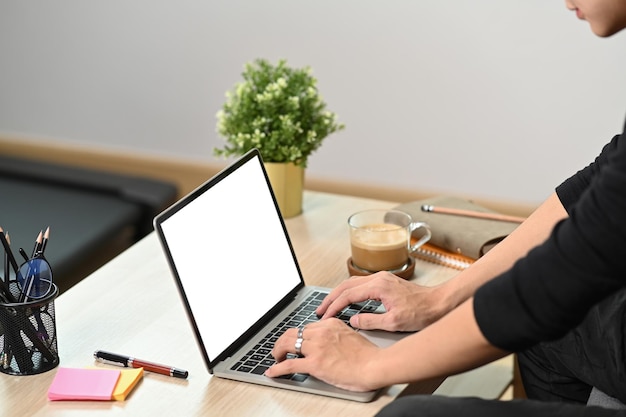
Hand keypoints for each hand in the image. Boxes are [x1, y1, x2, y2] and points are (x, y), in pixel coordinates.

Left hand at [266, 319, 382, 391]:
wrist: (375, 365)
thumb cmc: (369, 355)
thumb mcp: (351, 335)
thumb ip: (337, 336)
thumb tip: (329, 344)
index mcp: (330, 324)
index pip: (306, 327)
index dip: (298, 336)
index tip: (294, 341)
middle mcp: (321, 332)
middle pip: (293, 333)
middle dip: (283, 341)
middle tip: (280, 349)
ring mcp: (316, 347)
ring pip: (287, 345)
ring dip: (278, 352)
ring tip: (276, 358)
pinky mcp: (314, 363)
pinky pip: (289, 364)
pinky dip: (277, 368)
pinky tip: (272, 372)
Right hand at [317, 271, 449, 331]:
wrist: (439, 303)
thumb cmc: (422, 312)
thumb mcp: (394, 322)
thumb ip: (370, 321)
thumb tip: (352, 321)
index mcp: (378, 286)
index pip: (348, 295)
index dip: (334, 307)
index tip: (325, 316)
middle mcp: (378, 278)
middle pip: (346, 285)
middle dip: (331, 298)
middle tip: (320, 310)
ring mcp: (382, 278)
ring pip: (352, 283)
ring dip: (339, 294)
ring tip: (329, 305)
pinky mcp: (386, 282)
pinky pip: (361, 284)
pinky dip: (349, 292)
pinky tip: (347, 300)